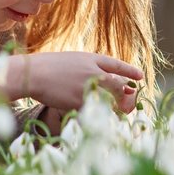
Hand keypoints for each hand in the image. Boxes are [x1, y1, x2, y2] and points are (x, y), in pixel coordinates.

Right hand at [1, 51, 141, 113]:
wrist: (33, 74)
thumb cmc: (46, 68)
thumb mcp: (70, 61)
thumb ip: (86, 69)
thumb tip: (102, 80)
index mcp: (90, 59)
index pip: (116, 65)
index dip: (129, 71)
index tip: (140, 76)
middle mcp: (93, 71)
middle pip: (117, 86)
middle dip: (124, 96)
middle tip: (127, 102)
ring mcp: (89, 86)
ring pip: (108, 101)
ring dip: (109, 107)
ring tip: (110, 112)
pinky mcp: (81, 101)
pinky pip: (93, 111)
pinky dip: (92, 115)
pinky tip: (88, 116)